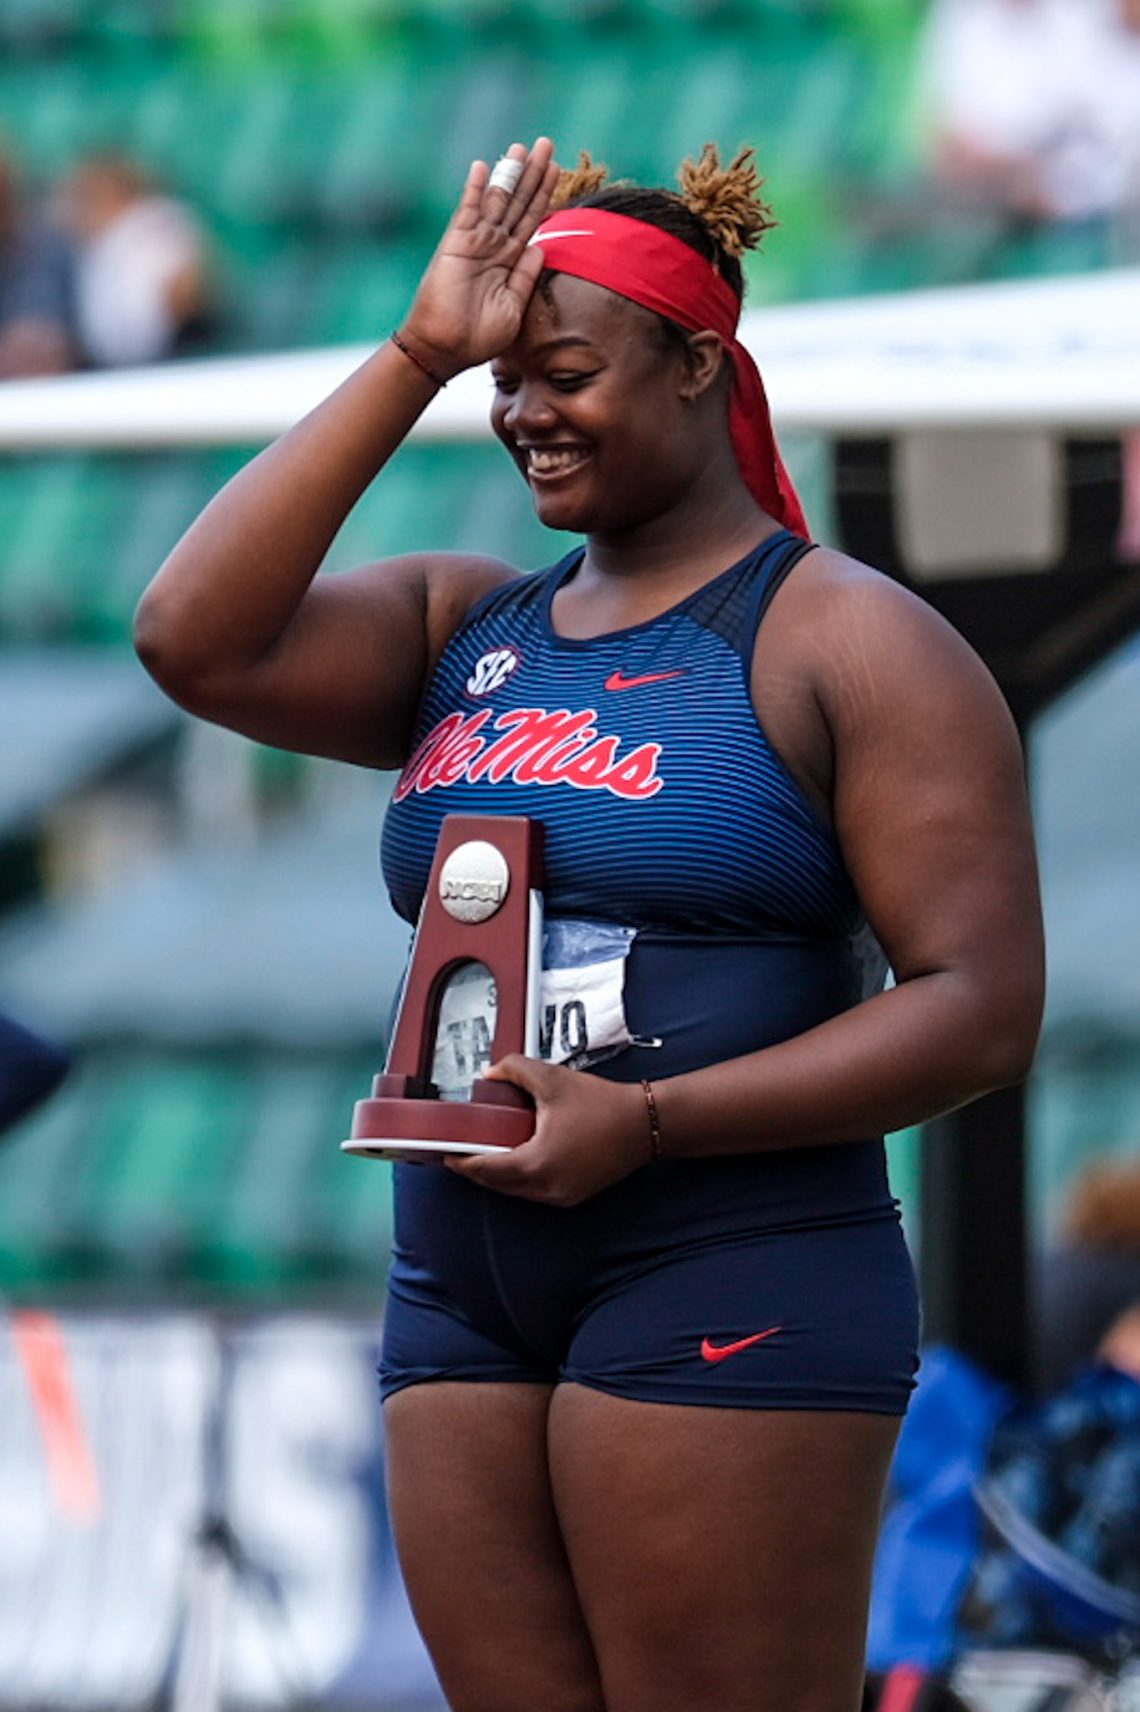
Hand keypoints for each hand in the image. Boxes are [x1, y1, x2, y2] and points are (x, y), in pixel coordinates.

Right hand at [399, 138, 559, 378]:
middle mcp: (493, 247)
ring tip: (523, 147)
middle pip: (517, 202)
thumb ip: (526, 276)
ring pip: (496, 200)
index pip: (531, 220)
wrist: (446, 348)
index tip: (557, 169)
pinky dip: (475, 188)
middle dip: (532, 174)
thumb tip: (541, 247)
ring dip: (509, 173)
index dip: (544, 195)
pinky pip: (467, 211)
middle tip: (547, 144)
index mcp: (509, 261)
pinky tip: (484, 166)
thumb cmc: (478, 337)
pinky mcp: (456, 244)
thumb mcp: (514, 307)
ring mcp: (474, 243)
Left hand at [445, 1056, 652, 1206]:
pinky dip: (521, 1177)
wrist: (644, 1123)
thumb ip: (514, 1071)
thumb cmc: (602, 1104)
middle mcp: (547, 1188)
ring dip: (499, 1174)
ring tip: (486, 1151)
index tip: (445, 1152)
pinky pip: (536, 1190)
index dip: (462, 1162)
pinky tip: (518, 1156)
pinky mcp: (574, 1195)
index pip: (486, 1170)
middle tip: (461, 1150)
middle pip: (498, 1184)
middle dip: (477, 1168)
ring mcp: (561, 1196)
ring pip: (517, 1190)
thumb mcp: (552, 1079)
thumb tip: (490, 1074)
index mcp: (536, 1164)